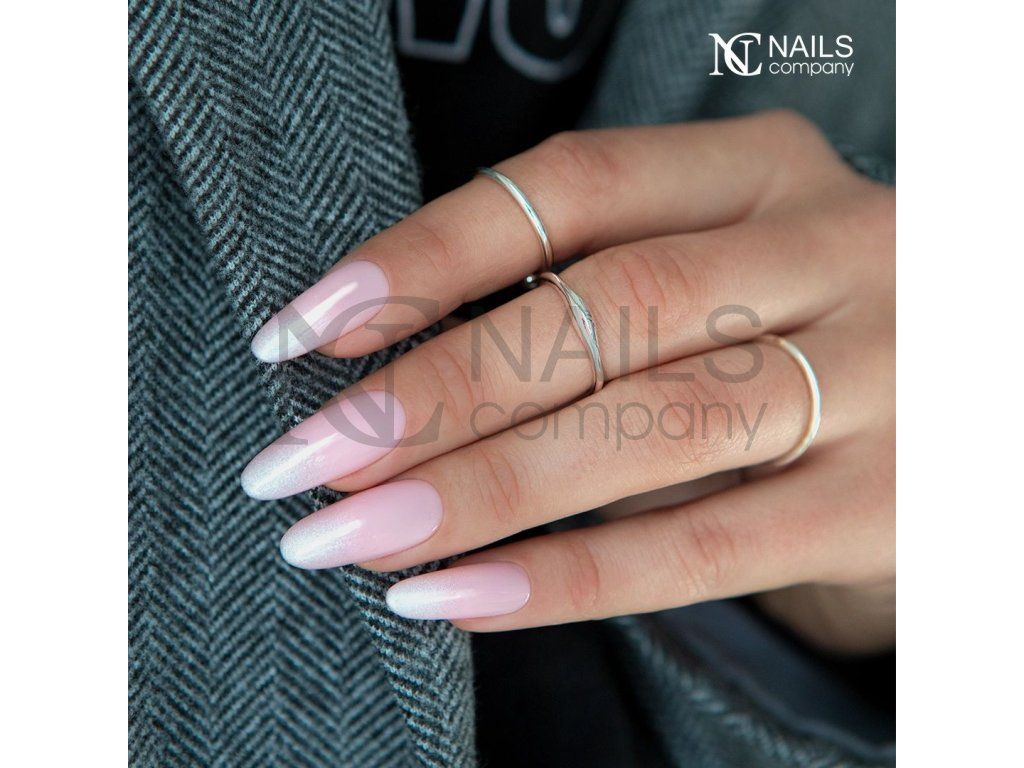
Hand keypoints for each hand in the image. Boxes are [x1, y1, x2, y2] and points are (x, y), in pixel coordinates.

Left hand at [241, 110, 894, 653]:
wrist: (967, 415)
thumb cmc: (793, 337)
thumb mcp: (711, 276)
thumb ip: (588, 301)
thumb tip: (385, 375)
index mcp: (765, 171)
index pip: (570, 186)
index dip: (424, 254)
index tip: (304, 333)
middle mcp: (833, 249)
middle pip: (599, 311)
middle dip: (431, 392)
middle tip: (304, 460)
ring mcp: (879, 374)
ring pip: (647, 426)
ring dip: (475, 489)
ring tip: (350, 536)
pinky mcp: (890, 503)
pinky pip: (703, 546)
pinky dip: (567, 577)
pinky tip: (455, 598)